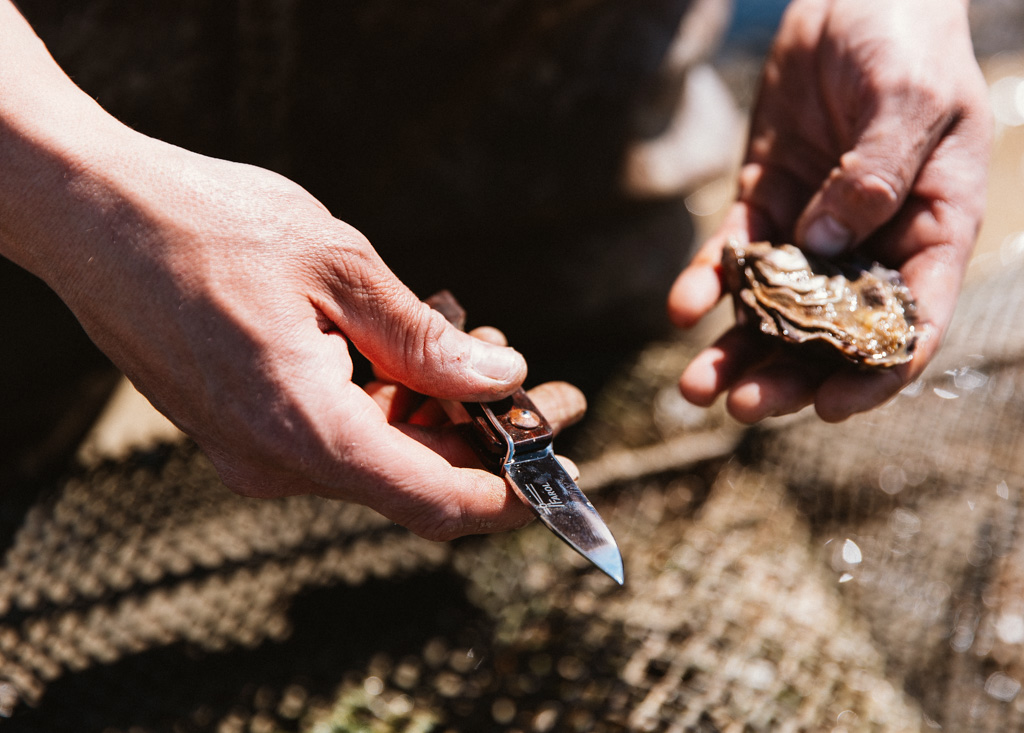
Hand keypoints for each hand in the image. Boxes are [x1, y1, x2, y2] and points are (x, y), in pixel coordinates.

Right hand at [8, 121, 588, 538]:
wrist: (89, 214)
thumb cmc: (208, 225)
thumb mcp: (340, 268)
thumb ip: (425, 341)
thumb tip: (500, 379)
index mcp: (304, 430)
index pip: (436, 501)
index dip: (512, 493)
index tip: (561, 467)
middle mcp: (275, 462)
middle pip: (414, 479)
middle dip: (483, 434)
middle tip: (531, 376)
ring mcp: (252, 451)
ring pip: (378, 453)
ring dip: (434, 404)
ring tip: (463, 327)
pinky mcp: (240, 428)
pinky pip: (336, 431)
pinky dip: (385, 395)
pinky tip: (403, 333)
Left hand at [668, 0, 990, 421]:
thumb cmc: (906, 42)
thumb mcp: (908, 101)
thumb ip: (875, 176)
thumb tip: (826, 245)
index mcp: (932, 232)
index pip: (908, 323)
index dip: (873, 374)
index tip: (830, 408)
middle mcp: (872, 243)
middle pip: (830, 333)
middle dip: (786, 376)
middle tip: (741, 406)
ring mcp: (815, 226)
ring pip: (775, 307)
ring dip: (735, 349)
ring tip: (695, 386)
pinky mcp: (766, 199)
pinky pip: (735, 252)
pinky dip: (707, 281)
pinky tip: (680, 307)